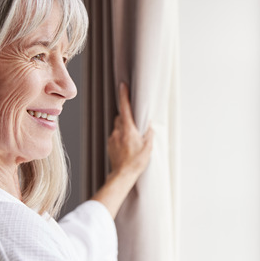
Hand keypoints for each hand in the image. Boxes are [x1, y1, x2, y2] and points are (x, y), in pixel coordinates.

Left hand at [91, 83, 153, 216]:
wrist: (122, 175)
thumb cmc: (136, 162)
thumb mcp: (148, 147)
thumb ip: (149, 134)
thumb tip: (150, 125)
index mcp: (128, 130)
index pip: (125, 109)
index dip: (124, 96)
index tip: (123, 85)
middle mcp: (118, 132)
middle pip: (120, 117)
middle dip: (127, 117)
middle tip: (135, 125)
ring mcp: (112, 138)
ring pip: (118, 127)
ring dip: (124, 129)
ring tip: (132, 140)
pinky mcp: (110, 144)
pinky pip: (115, 136)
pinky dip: (121, 137)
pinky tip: (127, 147)